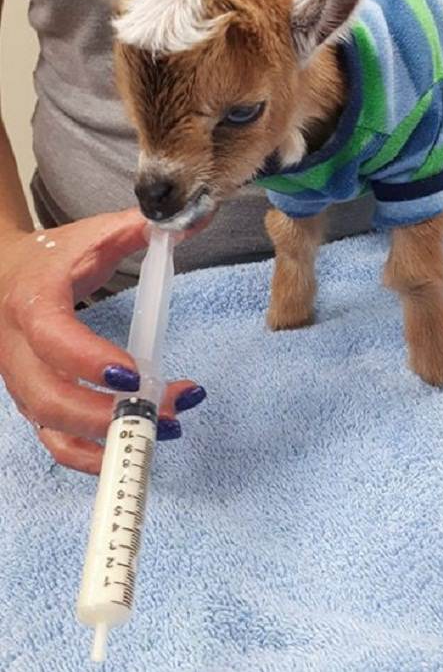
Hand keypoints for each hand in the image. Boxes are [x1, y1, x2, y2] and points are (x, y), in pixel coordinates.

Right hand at [0, 210, 205, 473]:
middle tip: (167, 411)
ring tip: (166, 428)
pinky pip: (54, 439)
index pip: (51, 337)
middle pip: (48, 397)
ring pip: (50, 425)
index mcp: (31, 301)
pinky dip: (92, 453)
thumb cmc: (55, 255)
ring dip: (107, 438)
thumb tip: (194, 219)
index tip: (135, 372)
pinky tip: (136, 445)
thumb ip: (141, 229)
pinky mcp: (31, 399)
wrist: (4, 273)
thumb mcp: (95, 234)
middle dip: (108, 413)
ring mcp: (20, 379)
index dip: (88, 360)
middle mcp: (16, 347)